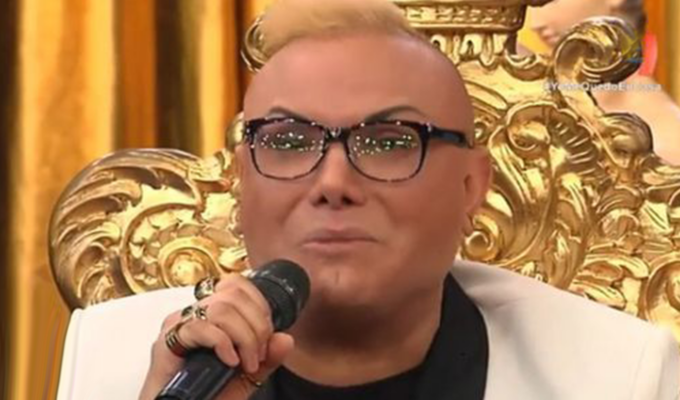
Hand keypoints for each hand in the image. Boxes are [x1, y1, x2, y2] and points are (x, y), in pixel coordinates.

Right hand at [139, 274, 294, 399]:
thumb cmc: (207, 396)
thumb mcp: (246, 378)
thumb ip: (266, 359)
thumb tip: (286, 339)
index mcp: (209, 314)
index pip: (237, 285)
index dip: (259, 305)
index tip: (267, 336)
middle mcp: (192, 313)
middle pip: (234, 294)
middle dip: (257, 325)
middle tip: (259, 356)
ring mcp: (177, 326)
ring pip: (221, 308)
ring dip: (244, 337)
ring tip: (246, 364)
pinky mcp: (166, 343)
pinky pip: (199, 328)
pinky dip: (223, 344)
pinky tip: (229, 362)